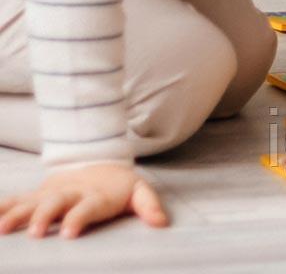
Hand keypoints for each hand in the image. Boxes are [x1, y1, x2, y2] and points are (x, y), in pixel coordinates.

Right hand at [0, 162, 167, 238]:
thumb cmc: (117, 185)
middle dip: (45, 216)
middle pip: (56, 202)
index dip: (79, 217)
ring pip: (32, 202)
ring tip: (3, 227)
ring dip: (17, 213)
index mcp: (95, 195)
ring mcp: (52, 193)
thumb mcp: (138, 190)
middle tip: (36, 233)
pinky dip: (2, 207)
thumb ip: (148, 204)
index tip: (69, 233)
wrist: (98, 159)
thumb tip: (161, 223)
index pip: (88, 206)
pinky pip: (16, 200)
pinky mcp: (37, 195)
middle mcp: (70, 193)